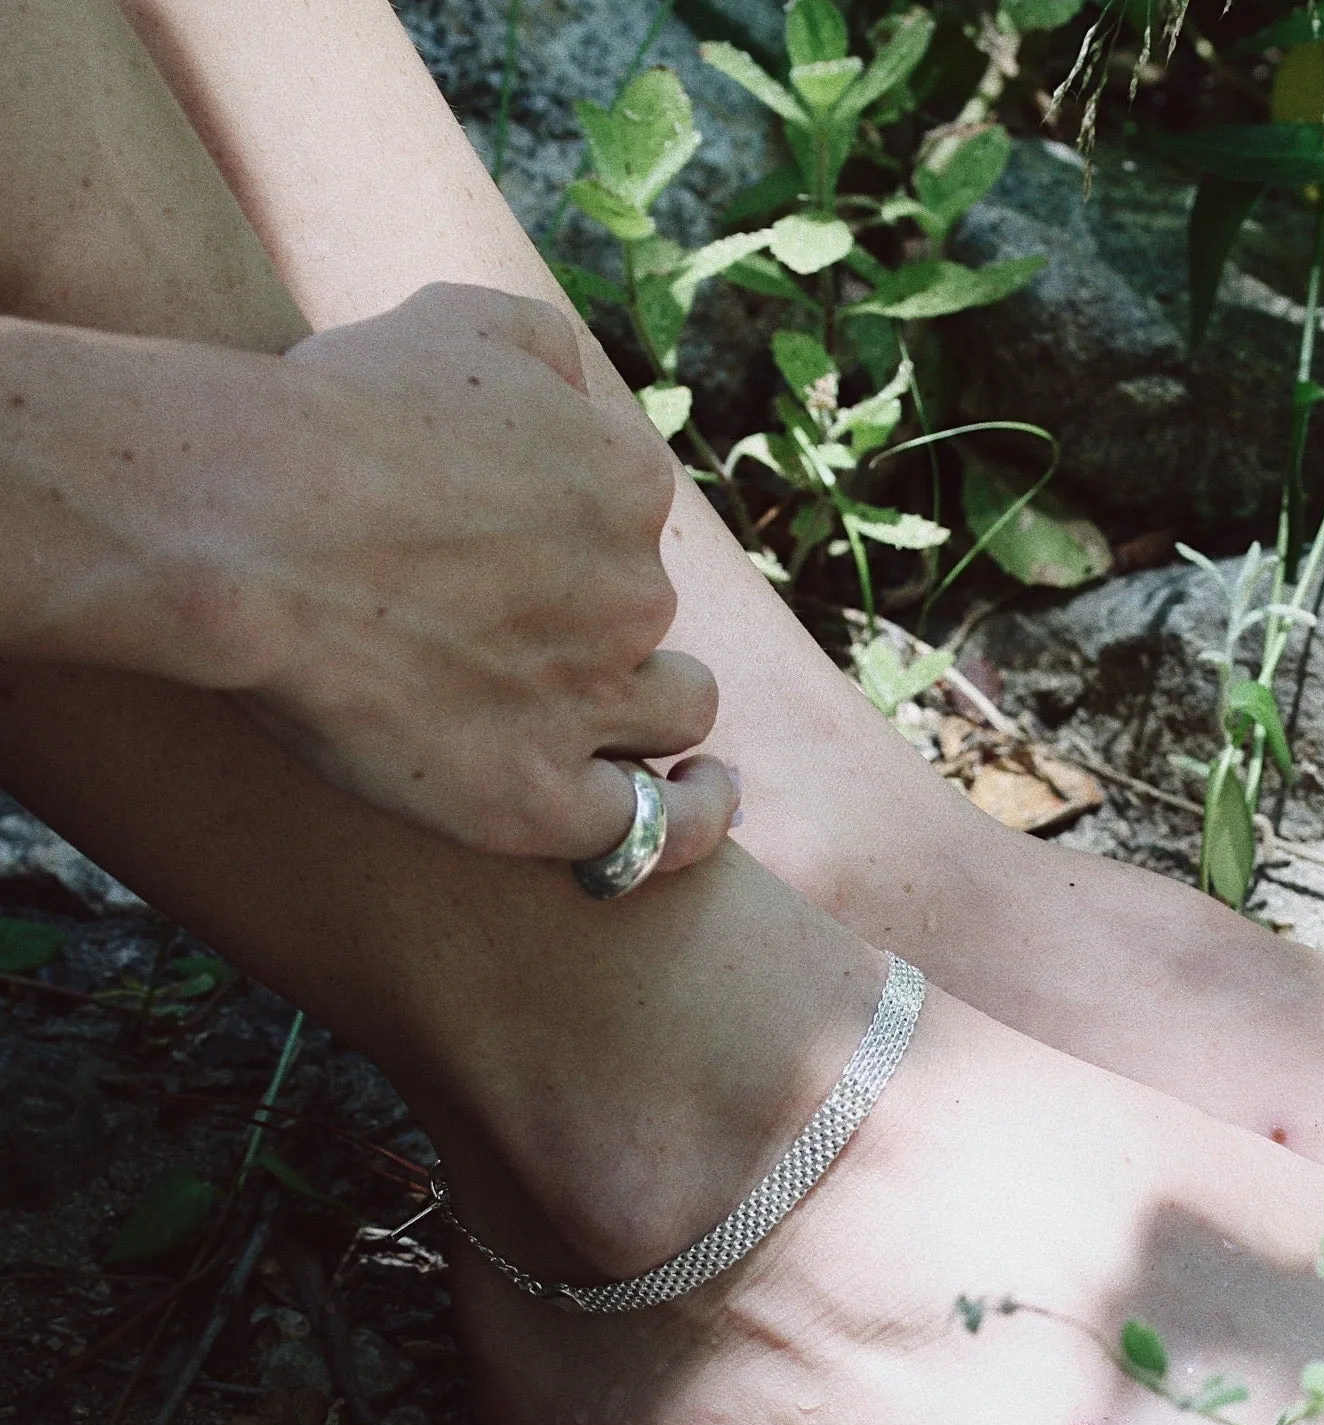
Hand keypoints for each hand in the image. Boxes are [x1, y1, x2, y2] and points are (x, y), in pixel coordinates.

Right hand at [231, 282, 732, 865]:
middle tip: (489, 621)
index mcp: (625, 482)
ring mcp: (591, 701)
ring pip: (675, 708)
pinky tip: (697, 800)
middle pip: (641, 608)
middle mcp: (634, 592)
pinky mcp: (537, 797)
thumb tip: (580, 397)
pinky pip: (653, 830)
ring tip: (609, 718)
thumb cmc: (333, 416)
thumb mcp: (459, 322)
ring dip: (652, 708)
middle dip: (588, 613)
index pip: (626, 511)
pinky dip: (689, 818)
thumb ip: (547, 355)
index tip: (498, 537)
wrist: (252, 526)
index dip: (566, 524)